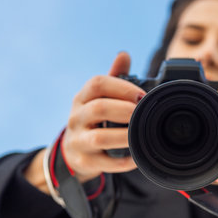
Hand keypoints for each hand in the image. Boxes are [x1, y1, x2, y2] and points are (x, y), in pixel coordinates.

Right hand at [61, 52, 144, 181]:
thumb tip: (124, 55)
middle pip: (99, 108)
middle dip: (125, 110)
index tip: (142, 94)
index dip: (122, 87)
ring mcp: (78, 141)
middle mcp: (77, 117)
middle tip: (143, 113)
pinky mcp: (84, 162)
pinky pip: (105, 163)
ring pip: (99, 138)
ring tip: (142, 133)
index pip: (97, 83)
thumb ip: (114, 77)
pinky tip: (137, 155)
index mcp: (82, 97)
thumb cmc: (94, 118)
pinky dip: (123, 160)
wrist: (73, 150)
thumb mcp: (99, 97)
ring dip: (125, 136)